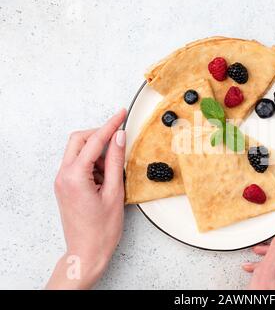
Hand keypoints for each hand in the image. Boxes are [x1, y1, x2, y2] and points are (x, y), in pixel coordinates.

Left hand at [46, 109, 126, 288]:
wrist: (87, 251)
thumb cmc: (101, 230)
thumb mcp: (114, 192)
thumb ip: (116, 161)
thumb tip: (119, 138)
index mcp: (74, 176)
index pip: (94, 141)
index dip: (110, 125)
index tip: (121, 114)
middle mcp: (63, 175)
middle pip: (79, 140)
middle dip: (99, 135)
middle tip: (118, 138)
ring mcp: (62, 181)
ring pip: (78, 151)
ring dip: (97, 152)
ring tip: (113, 172)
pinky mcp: (65, 186)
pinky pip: (78, 164)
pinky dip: (93, 164)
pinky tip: (106, 178)